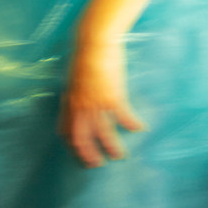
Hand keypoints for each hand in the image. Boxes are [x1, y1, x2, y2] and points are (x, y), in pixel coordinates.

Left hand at [59, 35, 146, 167]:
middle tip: (96, 164)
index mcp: (70, 101)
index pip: (67, 130)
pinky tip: (140, 128)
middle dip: (89, 154)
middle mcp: (81, 106)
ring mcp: (97, 102)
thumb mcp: (74, 77)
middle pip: (82, 138)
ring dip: (112, 147)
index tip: (78, 152)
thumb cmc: (84, 56)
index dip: (72, 144)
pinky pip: (123, 116)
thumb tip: (76, 99)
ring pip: (104, 133)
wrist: (94, 43)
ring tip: (119, 156)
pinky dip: (132, 124)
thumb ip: (75, 92)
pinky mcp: (113, 96)